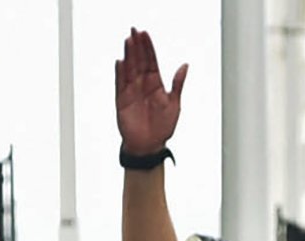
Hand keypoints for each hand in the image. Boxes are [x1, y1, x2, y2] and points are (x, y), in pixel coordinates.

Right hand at [114, 28, 185, 154]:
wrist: (150, 147)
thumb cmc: (162, 128)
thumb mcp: (175, 104)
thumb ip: (177, 84)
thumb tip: (184, 66)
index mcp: (156, 84)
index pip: (151, 61)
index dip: (148, 48)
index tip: (145, 34)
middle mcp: (143, 86)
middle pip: (139, 61)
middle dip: (137, 46)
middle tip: (134, 31)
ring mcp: (132, 92)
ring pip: (129, 70)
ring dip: (129, 55)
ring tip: (128, 41)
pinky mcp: (123, 102)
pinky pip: (120, 85)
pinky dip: (120, 74)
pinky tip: (120, 62)